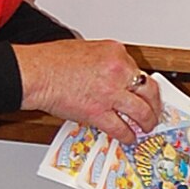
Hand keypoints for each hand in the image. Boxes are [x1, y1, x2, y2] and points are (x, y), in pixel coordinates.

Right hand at [16, 40, 162, 141]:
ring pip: (141, 111)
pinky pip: (121, 127)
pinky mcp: (99, 112)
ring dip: (147, 122)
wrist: (35, 73)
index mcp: (116, 52)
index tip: (144, 92)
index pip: (137, 70)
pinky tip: (129, 138)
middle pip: (148, 90)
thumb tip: (114, 77)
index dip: (141, 85)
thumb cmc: (51, 60)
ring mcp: (110, 92)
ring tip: (147, 127)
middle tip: (154, 111)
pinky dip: (128, 135)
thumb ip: (106, 63)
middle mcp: (118, 71)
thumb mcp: (88, 50)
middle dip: (154, 104)